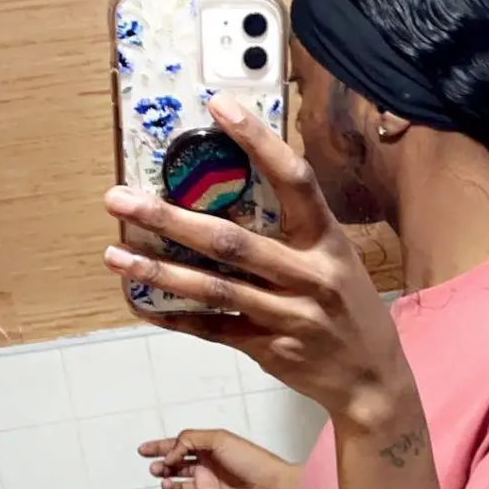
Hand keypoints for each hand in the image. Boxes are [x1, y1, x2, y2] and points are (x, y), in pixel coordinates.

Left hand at [104, 96, 416, 427]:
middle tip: (121, 199)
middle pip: (231, 241)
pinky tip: (142, 304)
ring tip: (115, 255)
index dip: (258, 140)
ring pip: (213, 288)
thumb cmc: (349, 310)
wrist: (373, 381)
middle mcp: (309, 275)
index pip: (294, 179)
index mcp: (327, 241)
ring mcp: (288, 315)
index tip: (218, 107)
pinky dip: (176, 317)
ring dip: (158, 272)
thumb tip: (233, 193)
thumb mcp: (337, 260)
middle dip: (169, 219)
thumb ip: (295, 231)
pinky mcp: (270, 348)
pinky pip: (214, 329)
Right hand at [141, 429, 301, 488]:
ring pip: (178, 486)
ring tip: (168, 482)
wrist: (273, 488)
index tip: (143, 450)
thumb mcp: (219, 439)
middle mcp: (208, 467)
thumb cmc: (253, 460)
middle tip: (156, 468)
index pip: (179, 445)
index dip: (160, 447)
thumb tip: (171, 454)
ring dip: (168, 483)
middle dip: (161, 466)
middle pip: (175, 466)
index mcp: (210, 449)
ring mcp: (209, 487)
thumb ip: (189, 440)